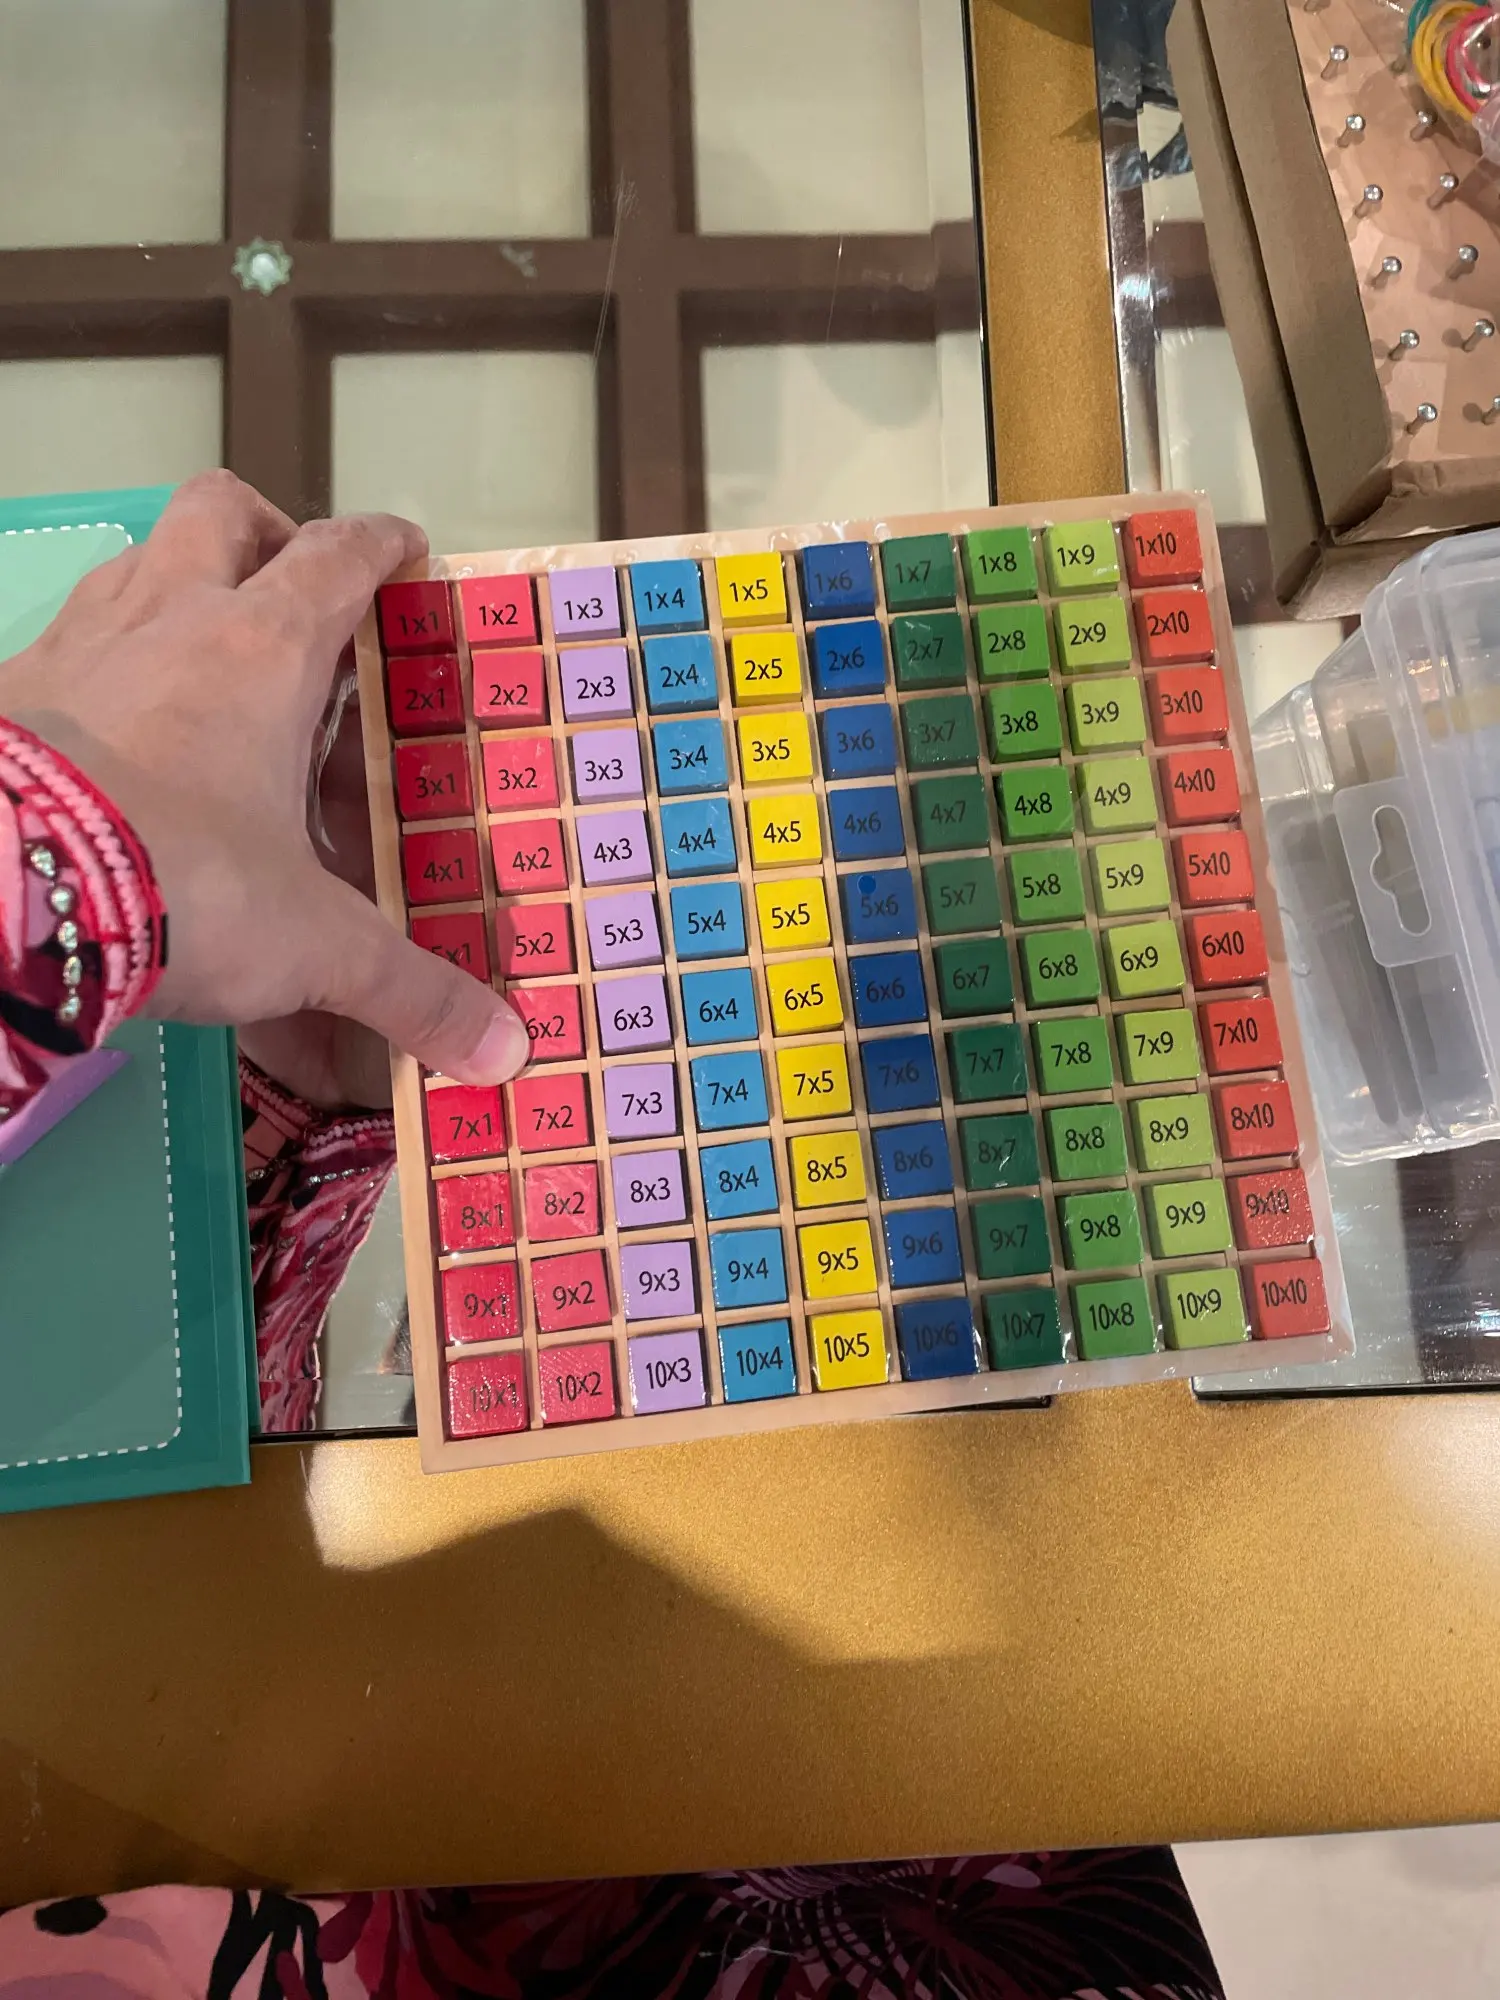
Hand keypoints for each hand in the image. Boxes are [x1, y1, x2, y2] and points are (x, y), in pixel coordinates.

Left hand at [0, 471, 528, 1096]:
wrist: (1, 885)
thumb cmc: (183, 880)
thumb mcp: (313, 945)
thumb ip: (409, 990)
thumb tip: (504, 1053)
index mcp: (265, 649)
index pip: (339, 557)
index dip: (381, 546)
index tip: (405, 551)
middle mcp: (169, 619)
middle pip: (220, 512)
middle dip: (265, 533)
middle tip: (290, 588)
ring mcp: (75, 645)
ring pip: (133, 563)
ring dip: (173, 587)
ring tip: (200, 654)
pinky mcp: (6, 694)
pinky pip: (59, 647)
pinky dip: (95, 670)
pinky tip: (106, 735)